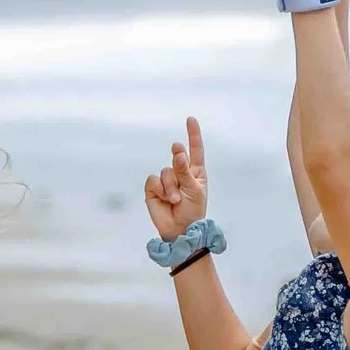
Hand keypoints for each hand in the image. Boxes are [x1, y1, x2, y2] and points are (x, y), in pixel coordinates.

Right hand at [142, 117, 209, 241]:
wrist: (179, 229)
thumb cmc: (193, 210)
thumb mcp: (194, 189)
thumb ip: (185, 171)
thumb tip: (178, 151)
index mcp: (196, 172)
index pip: (195, 150)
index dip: (193, 134)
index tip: (190, 119)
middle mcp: (181, 173)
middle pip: (177, 156)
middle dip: (178, 161)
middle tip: (180, 166)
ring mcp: (166, 180)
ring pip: (166, 170)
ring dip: (171, 187)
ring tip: (176, 200)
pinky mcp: (153, 188)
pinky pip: (153, 180)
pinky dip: (160, 189)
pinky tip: (164, 199)